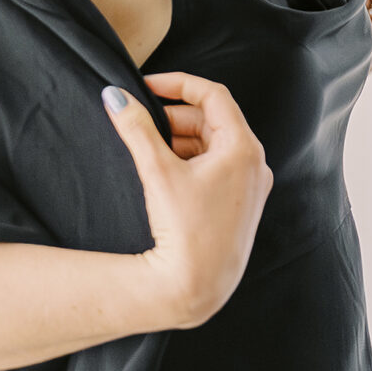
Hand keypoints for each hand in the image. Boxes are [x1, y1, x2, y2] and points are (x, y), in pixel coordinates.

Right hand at [102, 72, 272, 328]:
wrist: (196, 287)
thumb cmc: (183, 231)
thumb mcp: (157, 172)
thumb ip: (136, 128)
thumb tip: (115, 96)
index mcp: (244, 148)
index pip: (214, 95)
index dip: (179, 83)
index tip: (147, 85)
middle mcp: (256, 164)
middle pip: (214, 120)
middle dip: (176, 116)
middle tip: (141, 121)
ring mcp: (252, 186)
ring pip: (216, 144)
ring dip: (183, 139)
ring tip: (150, 148)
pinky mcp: (242, 205)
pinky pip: (220, 167)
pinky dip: (193, 160)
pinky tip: (167, 172)